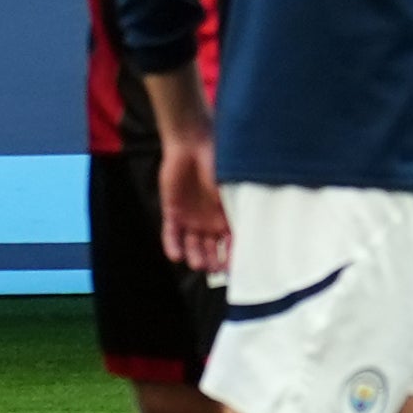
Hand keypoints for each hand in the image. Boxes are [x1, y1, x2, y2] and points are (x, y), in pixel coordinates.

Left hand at [156, 123, 229, 278]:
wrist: (191, 144)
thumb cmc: (216, 163)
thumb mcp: (230, 189)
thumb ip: (232, 210)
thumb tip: (241, 236)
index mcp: (226, 218)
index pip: (232, 245)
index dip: (233, 257)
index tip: (235, 269)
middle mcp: (209, 223)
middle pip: (212, 251)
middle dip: (214, 261)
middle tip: (215, 268)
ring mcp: (190, 220)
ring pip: (192, 247)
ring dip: (195, 256)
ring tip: (198, 262)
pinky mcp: (173, 213)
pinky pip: (171, 235)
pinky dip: (172, 246)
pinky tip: (176, 255)